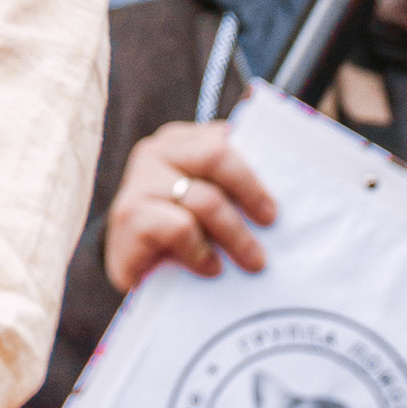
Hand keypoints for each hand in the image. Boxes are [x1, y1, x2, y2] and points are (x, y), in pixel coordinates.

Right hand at [103, 122, 278, 292]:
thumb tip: (277, 182)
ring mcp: (138, 182)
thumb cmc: (175, 228)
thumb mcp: (202, 198)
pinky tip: (210, 267)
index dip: (254, 172)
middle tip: (270, 224)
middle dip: (251, 193)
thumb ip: (226, 182)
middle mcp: (154, 152)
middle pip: (216, 156)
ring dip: (236, 235)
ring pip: (205, 199)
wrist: (129, 265)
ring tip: (252, 261)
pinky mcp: (129, 216)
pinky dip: (201, 251)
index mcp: (177, 140)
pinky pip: (181, 228)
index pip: (223, 140)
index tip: (275, 204)